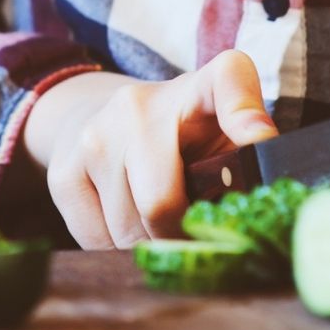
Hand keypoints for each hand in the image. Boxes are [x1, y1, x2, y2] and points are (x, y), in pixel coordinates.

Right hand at [23, 50, 274, 248]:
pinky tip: (126, 226)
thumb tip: (267, 181)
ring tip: (160, 229)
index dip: (244, 115)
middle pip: (162, 203)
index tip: (258, 140)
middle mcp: (139, 104)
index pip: (230, 81)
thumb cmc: (179, 133)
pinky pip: (95, 240)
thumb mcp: (221, 126)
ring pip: (128, 231)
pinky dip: (116, 249)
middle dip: (183, 235)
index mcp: (200, 85)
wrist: (94, 113)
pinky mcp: (63, 172)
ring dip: (150, 247)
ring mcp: (95, 136)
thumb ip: (248, 149)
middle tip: (193, 238)